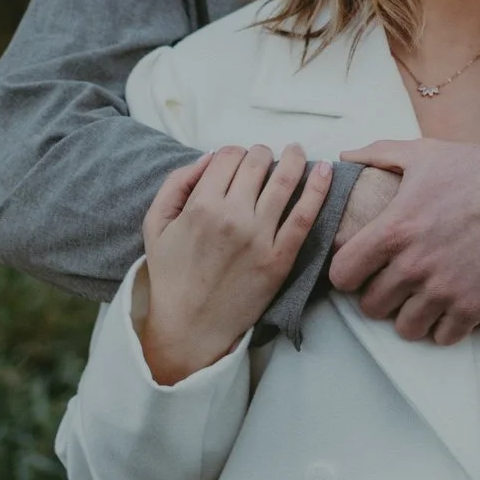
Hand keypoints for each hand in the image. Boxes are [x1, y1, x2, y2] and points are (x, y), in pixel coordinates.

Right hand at [138, 144, 332, 383]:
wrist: (190, 327)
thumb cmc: (171, 275)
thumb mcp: (155, 224)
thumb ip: (176, 183)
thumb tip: (209, 157)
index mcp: (200, 206)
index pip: (228, 155)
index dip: (234, 152)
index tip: (238, 161)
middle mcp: (232, 216)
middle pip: (257, 162)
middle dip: (262, 153)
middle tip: (265, 158)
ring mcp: (259, 237)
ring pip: (284, 180)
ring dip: (294, 158)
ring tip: (297, 151)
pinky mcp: (280, 258)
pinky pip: (305, 216)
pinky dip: (318, 188)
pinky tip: (324, 170)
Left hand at [330, 137, 479, 350]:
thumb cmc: (478, 171)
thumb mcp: (427, 154)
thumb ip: (380, 154)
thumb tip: (345, 155)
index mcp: (395, 228)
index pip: (342, 274)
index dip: (349, 273)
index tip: (363, 268)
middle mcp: (414, 263)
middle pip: (371, 307)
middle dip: (380, 297)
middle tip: (396, 285)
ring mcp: (445, 289)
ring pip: (405, 329)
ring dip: (412, 316)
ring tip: (423, 298)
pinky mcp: (475, 307)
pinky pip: (444, 337)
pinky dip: (445, 326)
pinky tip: (453, 305)